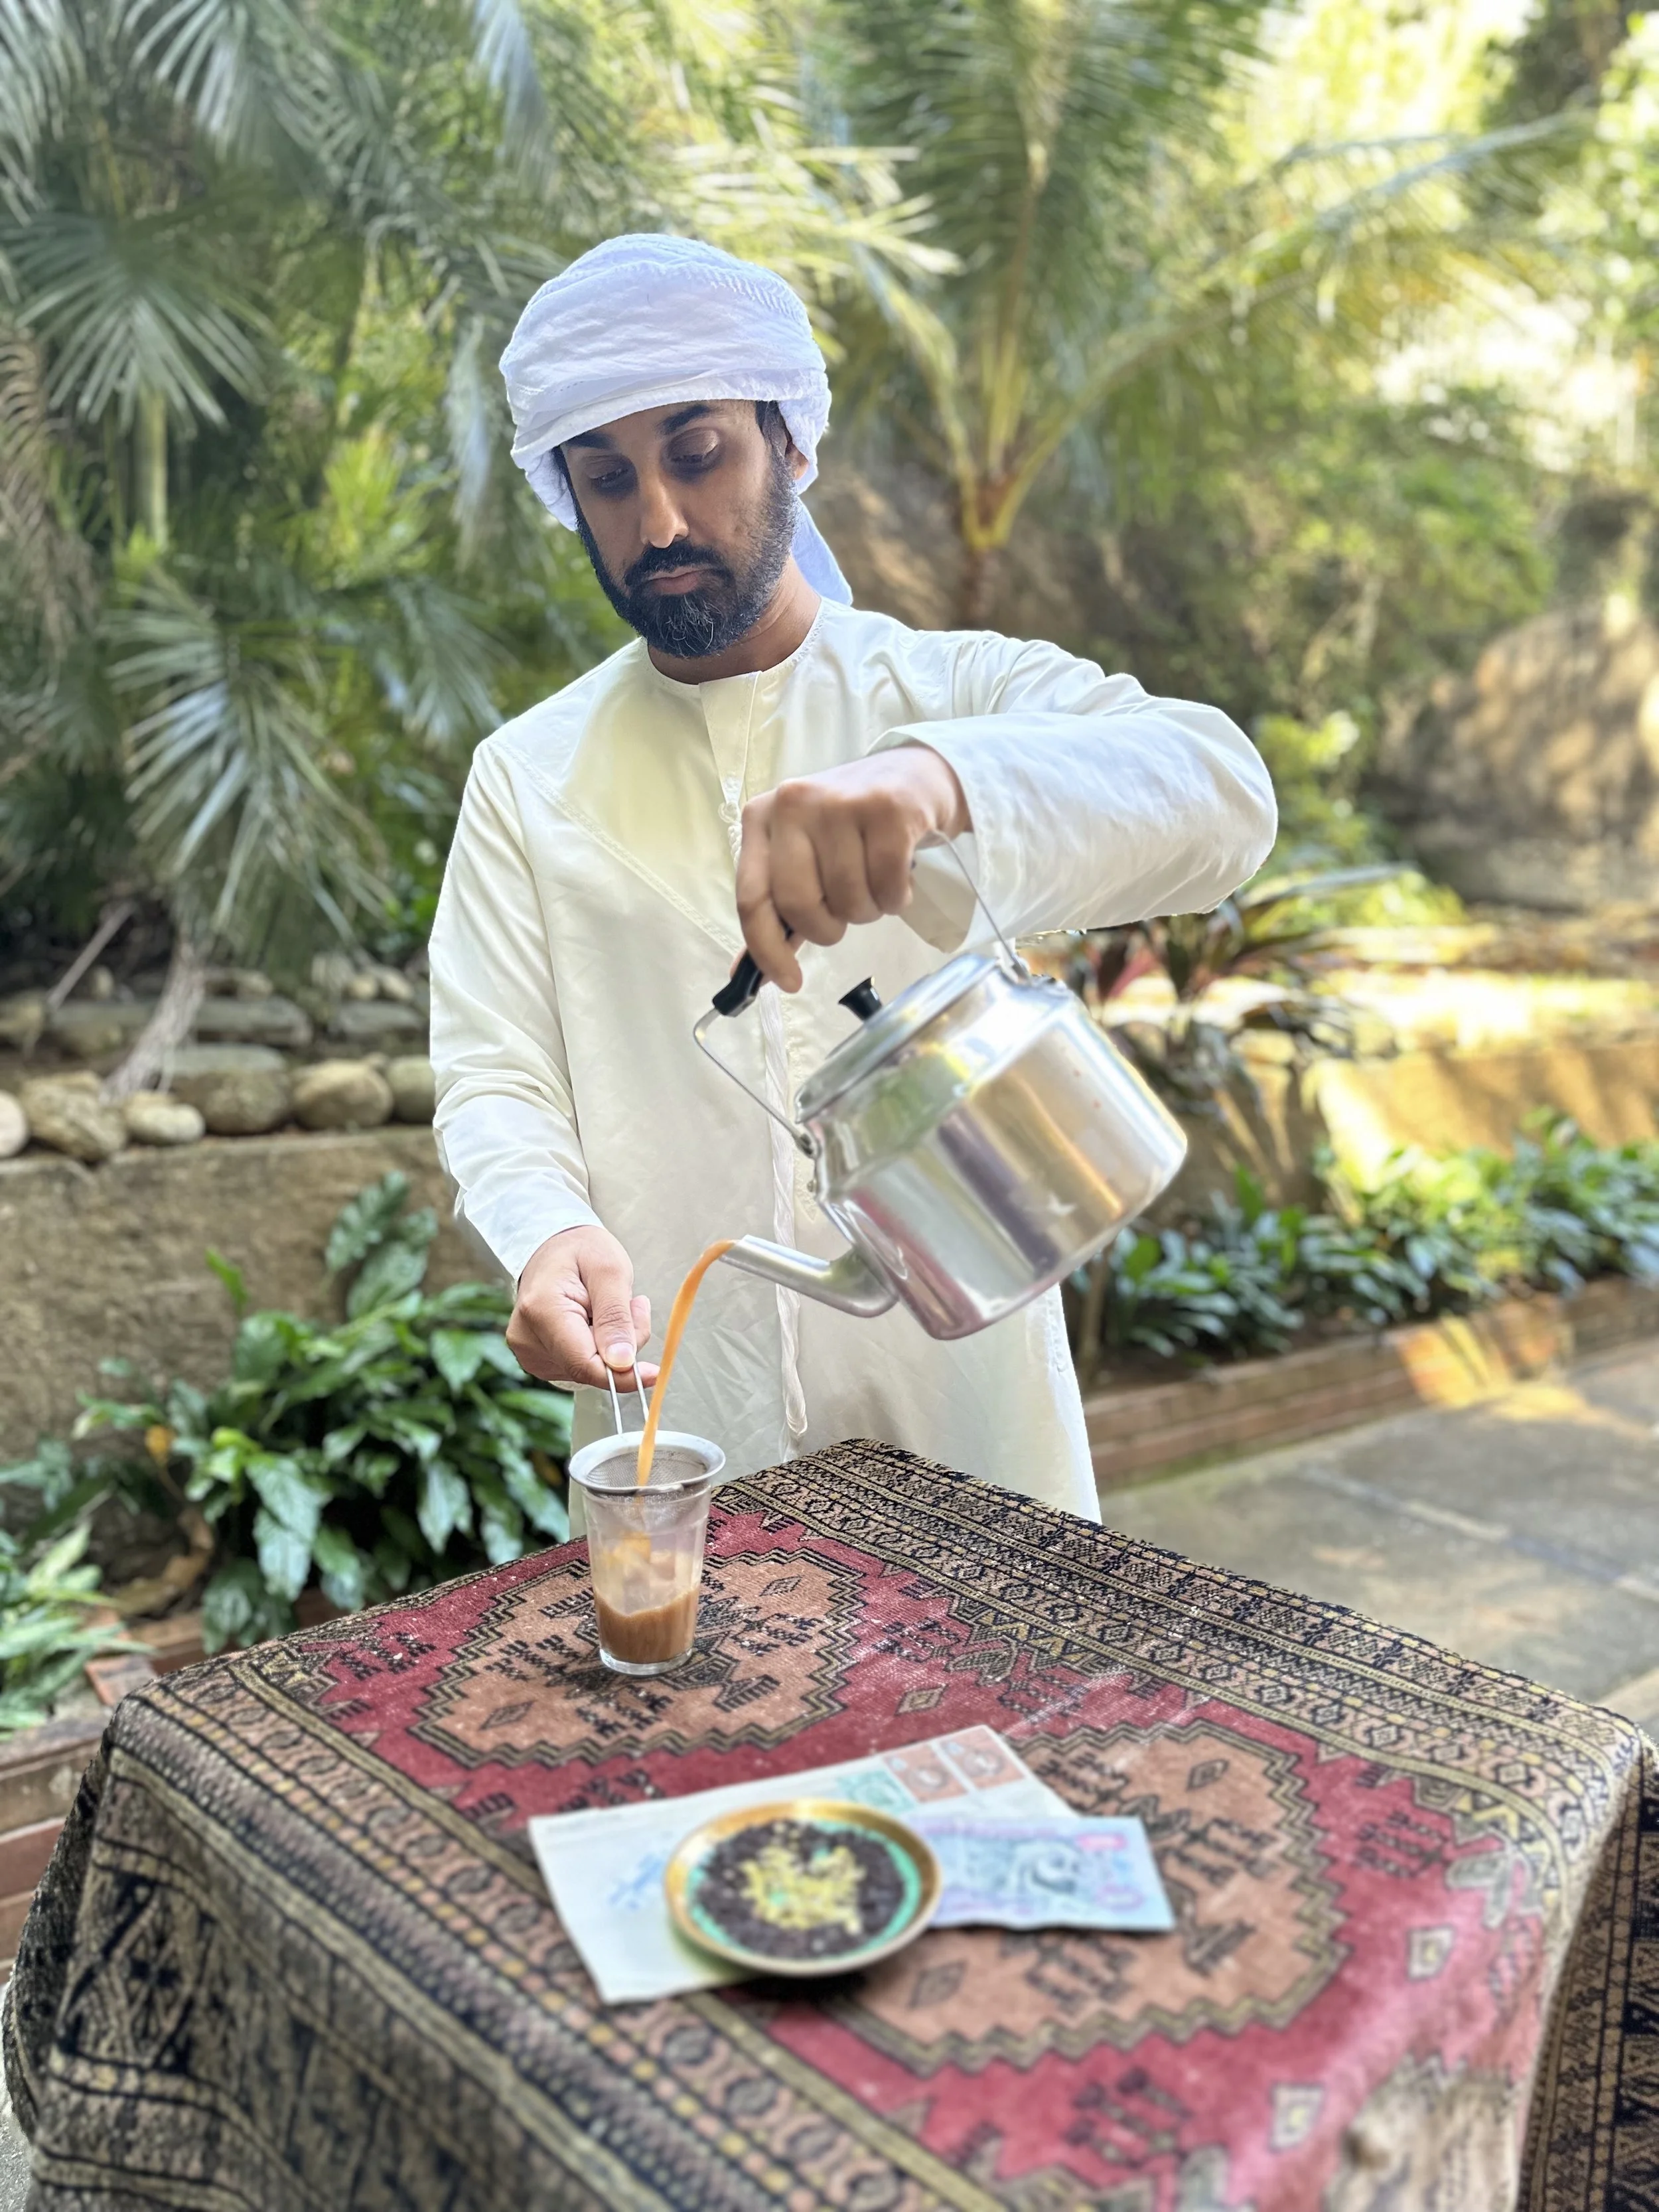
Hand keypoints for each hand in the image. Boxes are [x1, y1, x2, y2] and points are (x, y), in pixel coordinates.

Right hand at [507, 1225, 657, 1390]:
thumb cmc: (581, 1251)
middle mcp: (527, 1337)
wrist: (555, 1247)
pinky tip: (595, 1320)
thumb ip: (616, 1316)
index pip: (584, 1362)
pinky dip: (598, 1348)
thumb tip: (622, 1363)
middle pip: (589, 1367)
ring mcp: (529, 1351)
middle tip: (634, 1306)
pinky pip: (580, 1366)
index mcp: (541, 1310)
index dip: (622, 1374)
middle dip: (621, 1347)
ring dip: (611, 1346)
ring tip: (608, 1306)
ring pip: (588, 1369)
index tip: (654, 1373)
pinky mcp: (538, 1358)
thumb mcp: (610, 1270)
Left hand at [736, 746, 969, 990]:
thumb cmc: (852, 826)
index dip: (767, 950)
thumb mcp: (806, 854)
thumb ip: (777, 909)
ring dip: (868, 911)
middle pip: (798, 904)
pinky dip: (897, 898)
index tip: (789, 982)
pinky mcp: (888, 809)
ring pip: (848, 900)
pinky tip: (898, 878)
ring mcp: (840, 803)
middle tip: (845, 915)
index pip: (752, 897)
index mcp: (762, 819)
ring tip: (875, 884)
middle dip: (827, 928)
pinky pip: (888, 886)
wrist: (914, 777)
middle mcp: (793, 804)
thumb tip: (749, 974)